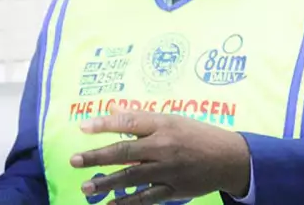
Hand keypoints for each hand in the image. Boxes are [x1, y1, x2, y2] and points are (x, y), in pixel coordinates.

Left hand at [70, 105, 250, 204]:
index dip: (104, 124)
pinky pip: (146, 198)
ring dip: (106, 183)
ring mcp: (168, 169)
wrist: (229, 158)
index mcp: (163, 124)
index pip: (129, 122)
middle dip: (97, 156)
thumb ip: (140, 117)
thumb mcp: (171, 119)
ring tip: (86, 187)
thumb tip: (112, 107)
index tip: (82, 128)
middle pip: (125, 151)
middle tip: (74, 160)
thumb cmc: (196, 134)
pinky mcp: (174, 189)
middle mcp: (164, 146)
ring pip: (131, 177)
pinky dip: (127, 203)